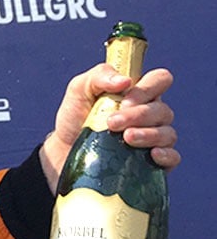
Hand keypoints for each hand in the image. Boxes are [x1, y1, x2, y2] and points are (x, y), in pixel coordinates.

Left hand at [40, 64, 178, 191]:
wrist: (65, 151)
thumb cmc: (75, 117)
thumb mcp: (79, 89)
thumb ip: (100, 76)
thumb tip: (125, 81)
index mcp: (138, 94)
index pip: (161, 80)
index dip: (148, 87)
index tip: (124, 99)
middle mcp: (151, 115)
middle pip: (163, 110)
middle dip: (138, 115)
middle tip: (112, 122)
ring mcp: (154, 139)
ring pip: (168, 133)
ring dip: (148, 134)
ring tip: (126, 138)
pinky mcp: (154, 163)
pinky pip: (173, 158)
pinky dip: (166, 155)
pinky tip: (152, 154)